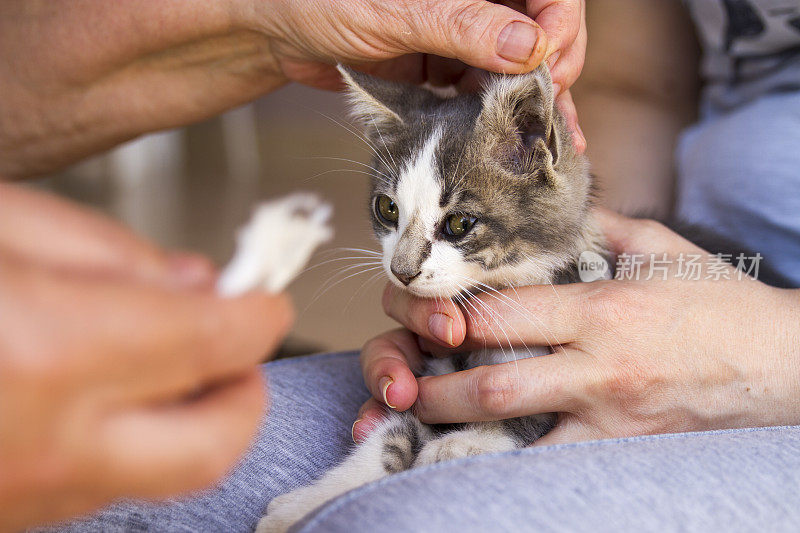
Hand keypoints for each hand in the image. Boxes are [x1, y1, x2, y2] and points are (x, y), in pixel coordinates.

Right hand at [0, 185, 292, 529]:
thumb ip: (106, 250)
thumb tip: (193, 283)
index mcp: (49, 352)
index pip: (215, 342)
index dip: (260, 315)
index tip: (266, 299)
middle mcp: (45, 445)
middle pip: (213, 445)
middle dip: (249, 394)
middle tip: (239, 349)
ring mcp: (22, 495)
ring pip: (164, 477)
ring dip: (193, 420)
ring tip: (174, 365)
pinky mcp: (4, 513)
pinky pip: (102, 486)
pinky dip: (133, 441)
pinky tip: (107, 395)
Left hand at [265, 0, 585, 150]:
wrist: (276, 30)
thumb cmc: (322, 0)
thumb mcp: (396, 10)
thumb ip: (462, 26)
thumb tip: (529, 48)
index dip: (560, 25)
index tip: (551, 63)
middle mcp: (477, 1)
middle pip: (542, 33)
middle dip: (554, 73)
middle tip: (554, 114)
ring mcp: (462, 36)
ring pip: (519, 69)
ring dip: (537, 106)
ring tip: (561, 143)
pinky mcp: (444, 69)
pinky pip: (486, 93)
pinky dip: (503, 119)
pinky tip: (522, 145)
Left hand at [354, 209, 799, 444]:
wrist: (782, 364)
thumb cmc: (716, 301)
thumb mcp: (656, 246)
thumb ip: (593, 226)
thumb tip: (544, 209)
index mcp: (599, 308)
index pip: (499, 312)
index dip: (443, 311)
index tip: (414, 308)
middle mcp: (596, 367)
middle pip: (489, 380)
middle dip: (429, 381)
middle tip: (397, 374)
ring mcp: (606, 416)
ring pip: (510, 429)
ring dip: (452, 424)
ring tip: (414, 414)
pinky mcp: (619, 449)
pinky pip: (547, 461)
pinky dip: (503, 457)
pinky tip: (470, 450)